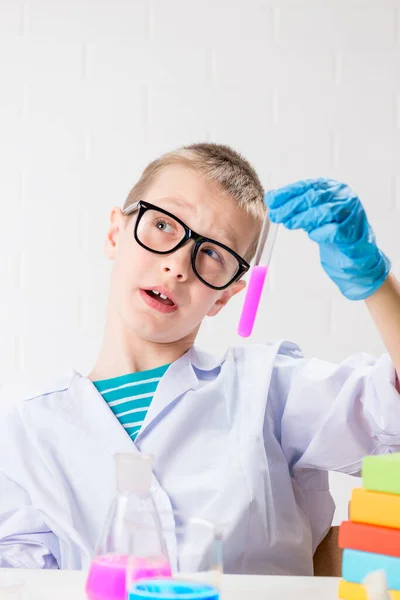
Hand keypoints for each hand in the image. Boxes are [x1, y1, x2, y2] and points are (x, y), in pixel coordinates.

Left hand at [265, 178, 390, 300]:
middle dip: (292, 206)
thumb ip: (296, 206)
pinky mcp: (354, 233)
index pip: (308, 185)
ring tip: (289, 224)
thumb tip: (271, 199)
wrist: (355, 251)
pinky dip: (320, 232)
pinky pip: (335, 231)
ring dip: (303, 218)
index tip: (272, 200)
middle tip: (276, 215)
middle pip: (314, 197)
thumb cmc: (332, 230)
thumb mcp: (312, 214)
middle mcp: (344, 197)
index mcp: (333, 189)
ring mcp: (352, 214)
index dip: (288, 192)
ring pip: (325, 211)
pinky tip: (312, 235)